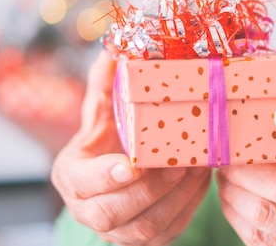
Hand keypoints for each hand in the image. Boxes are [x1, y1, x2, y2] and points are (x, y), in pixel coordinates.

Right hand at [51, 51, 211, 245]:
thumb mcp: (103, 111)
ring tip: (198, 170)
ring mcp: (117, 231)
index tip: (130, 164)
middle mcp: (88, 209)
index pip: (81, 183)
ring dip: (176, 199)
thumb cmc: (110, 138)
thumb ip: (104, 83)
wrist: (117, 171)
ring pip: (144, 229)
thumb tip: (114, 49)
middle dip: (150, 189)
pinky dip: (188, 208)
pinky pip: (168, 233)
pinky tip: (202, 183)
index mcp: (72, 176)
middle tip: (178, 164)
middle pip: (112, 213)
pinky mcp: (144, 240)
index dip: (104, 177)